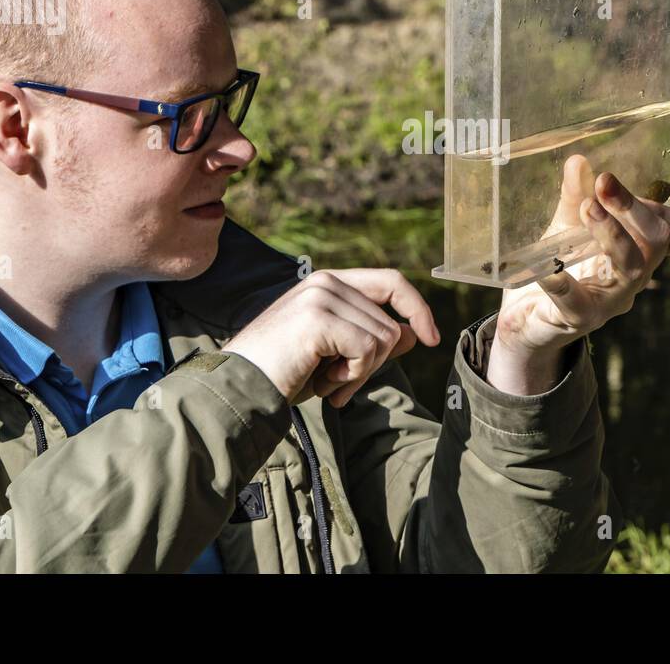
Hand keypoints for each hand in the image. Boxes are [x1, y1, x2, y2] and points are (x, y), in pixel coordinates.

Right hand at [224, 268, 440, 407]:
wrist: (238, 389)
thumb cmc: (282, 374)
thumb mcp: (334, 355)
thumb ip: (370, 337)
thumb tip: (411, 333)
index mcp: (327, 282)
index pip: (390, 281)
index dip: (416, 308)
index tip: (431, 338)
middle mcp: (325, 281)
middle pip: (389, 323)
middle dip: (374, 364)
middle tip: (341, 385)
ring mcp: (321, 297)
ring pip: (383, 339)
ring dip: (359, 374)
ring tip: (324, 382)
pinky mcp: (318, 319)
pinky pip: (368, 350)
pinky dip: (351, 376)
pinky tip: (322, 382)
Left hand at [490, 154, 669, 385]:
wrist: (527, 319)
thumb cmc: (558, 267)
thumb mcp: (566, 226)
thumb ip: (574, 196)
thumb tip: (579, 160)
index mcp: (635, 251)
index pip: (665, 228)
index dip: (656, 205)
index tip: (614, 179)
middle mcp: (631, 277)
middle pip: (654, 243)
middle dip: (633, 209)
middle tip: (604, 183)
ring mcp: (610, 301)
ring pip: (632, 268)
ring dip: (613, 234)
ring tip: (588, 207)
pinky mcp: (580, 320)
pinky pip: (576, 302)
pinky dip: (560, 282)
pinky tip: (544, 267)